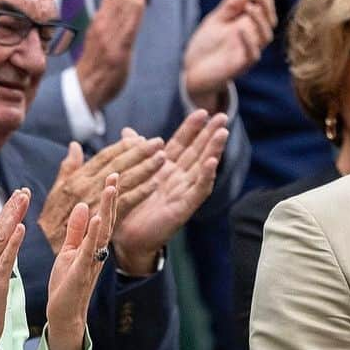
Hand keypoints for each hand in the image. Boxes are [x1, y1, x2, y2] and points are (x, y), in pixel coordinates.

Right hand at [0, 189, 30, 349]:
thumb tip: (1, 256)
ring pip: (1, 238)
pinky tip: (20, 227)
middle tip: (23, 190)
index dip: (7, 213)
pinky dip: (12, 242)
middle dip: (11, 208)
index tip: (18, 197)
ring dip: (12, 216)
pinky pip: (5, 260)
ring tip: (23, 199)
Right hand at [36, 135, 163, 253]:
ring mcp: (95, 205)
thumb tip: (75, 146)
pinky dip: (140, 193)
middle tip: (158, 142)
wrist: (44, 248)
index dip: (123, 147)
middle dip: (139, 152)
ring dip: (144, 169)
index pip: (104, 158)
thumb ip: (68, 167)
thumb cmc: (51, 220)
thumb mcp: (57, 190)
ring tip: (161, 158)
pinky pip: (124, 205)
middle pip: (117, 166)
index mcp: (78, 179)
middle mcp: (86, 188)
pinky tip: (154, 184)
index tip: (140, 139)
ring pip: (124, 182)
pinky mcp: (103, 220)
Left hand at [45, 173, 118, 349]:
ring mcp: (92, 261)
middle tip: (116, 174)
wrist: (63, 313)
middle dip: (111, 197)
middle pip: (107, 219)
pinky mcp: (82, 270)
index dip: (107, 197)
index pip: (103, 216)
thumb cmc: (67, 284)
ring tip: (110, 188)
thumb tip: (85, 206)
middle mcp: (98, 251)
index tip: (111, 175)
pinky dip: (94, 232)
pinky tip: (98, 216)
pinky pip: (90, 249)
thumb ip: (77, 230)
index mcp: (93, 246)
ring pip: (102, 231)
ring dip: (107, 208)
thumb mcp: (70, 251)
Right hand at [75, 0, 151, 111]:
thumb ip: (109, 7)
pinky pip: (126, 31)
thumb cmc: (95, 62)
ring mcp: (110, 39)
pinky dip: (132, 16)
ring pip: (124, 12)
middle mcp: (104, 26)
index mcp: (102, 20)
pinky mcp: (116, 52)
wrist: (84, 90)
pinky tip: (139, 2)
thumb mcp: (101, 31)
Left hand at [111, 111, 228, 273]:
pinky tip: (212, 162)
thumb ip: (133, 154)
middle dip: (210, 133)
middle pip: (197, 151)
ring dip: (213, 150)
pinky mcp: (183, 208)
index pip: (181, 143)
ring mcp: (183, 193)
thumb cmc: (129, 209)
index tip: (202, 111)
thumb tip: (130, 132)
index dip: (192, 128)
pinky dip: (205, 175)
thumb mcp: (129, 176)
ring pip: (202, 167)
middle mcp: (178, 179)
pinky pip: (197, 190)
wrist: (125, 239)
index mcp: (165, 169)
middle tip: (223, 115)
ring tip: (222, 133)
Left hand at [182, 0, 276, 110]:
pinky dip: (249, 41)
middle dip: (267, 6)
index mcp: (247, 27)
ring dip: (260, 21)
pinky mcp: (240, 67)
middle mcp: (251, 39)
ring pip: (265, 37)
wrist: (190, 71)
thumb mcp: (216, 20)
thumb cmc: (205, 46)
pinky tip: (240, 29)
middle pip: (269, 22)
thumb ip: (231, 6)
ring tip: (250, 7)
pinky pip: (252, 55)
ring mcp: (247, 53)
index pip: (264, 11)